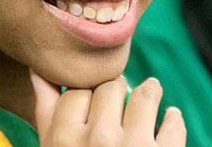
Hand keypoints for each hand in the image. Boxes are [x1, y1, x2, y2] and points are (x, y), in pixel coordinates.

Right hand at [30, 70, 185, 146]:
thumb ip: (46, 114)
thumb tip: (38, 71)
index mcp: (64, 139)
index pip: (78, 88)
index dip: (87, 93)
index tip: (93, 100)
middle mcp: (98, 139)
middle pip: (110, 87)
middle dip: (115, 93)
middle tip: (118, 101)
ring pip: (145, 92)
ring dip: (148, 93)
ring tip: (149, 96)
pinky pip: (173, 122)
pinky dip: (172, 120)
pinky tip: (168, 121)